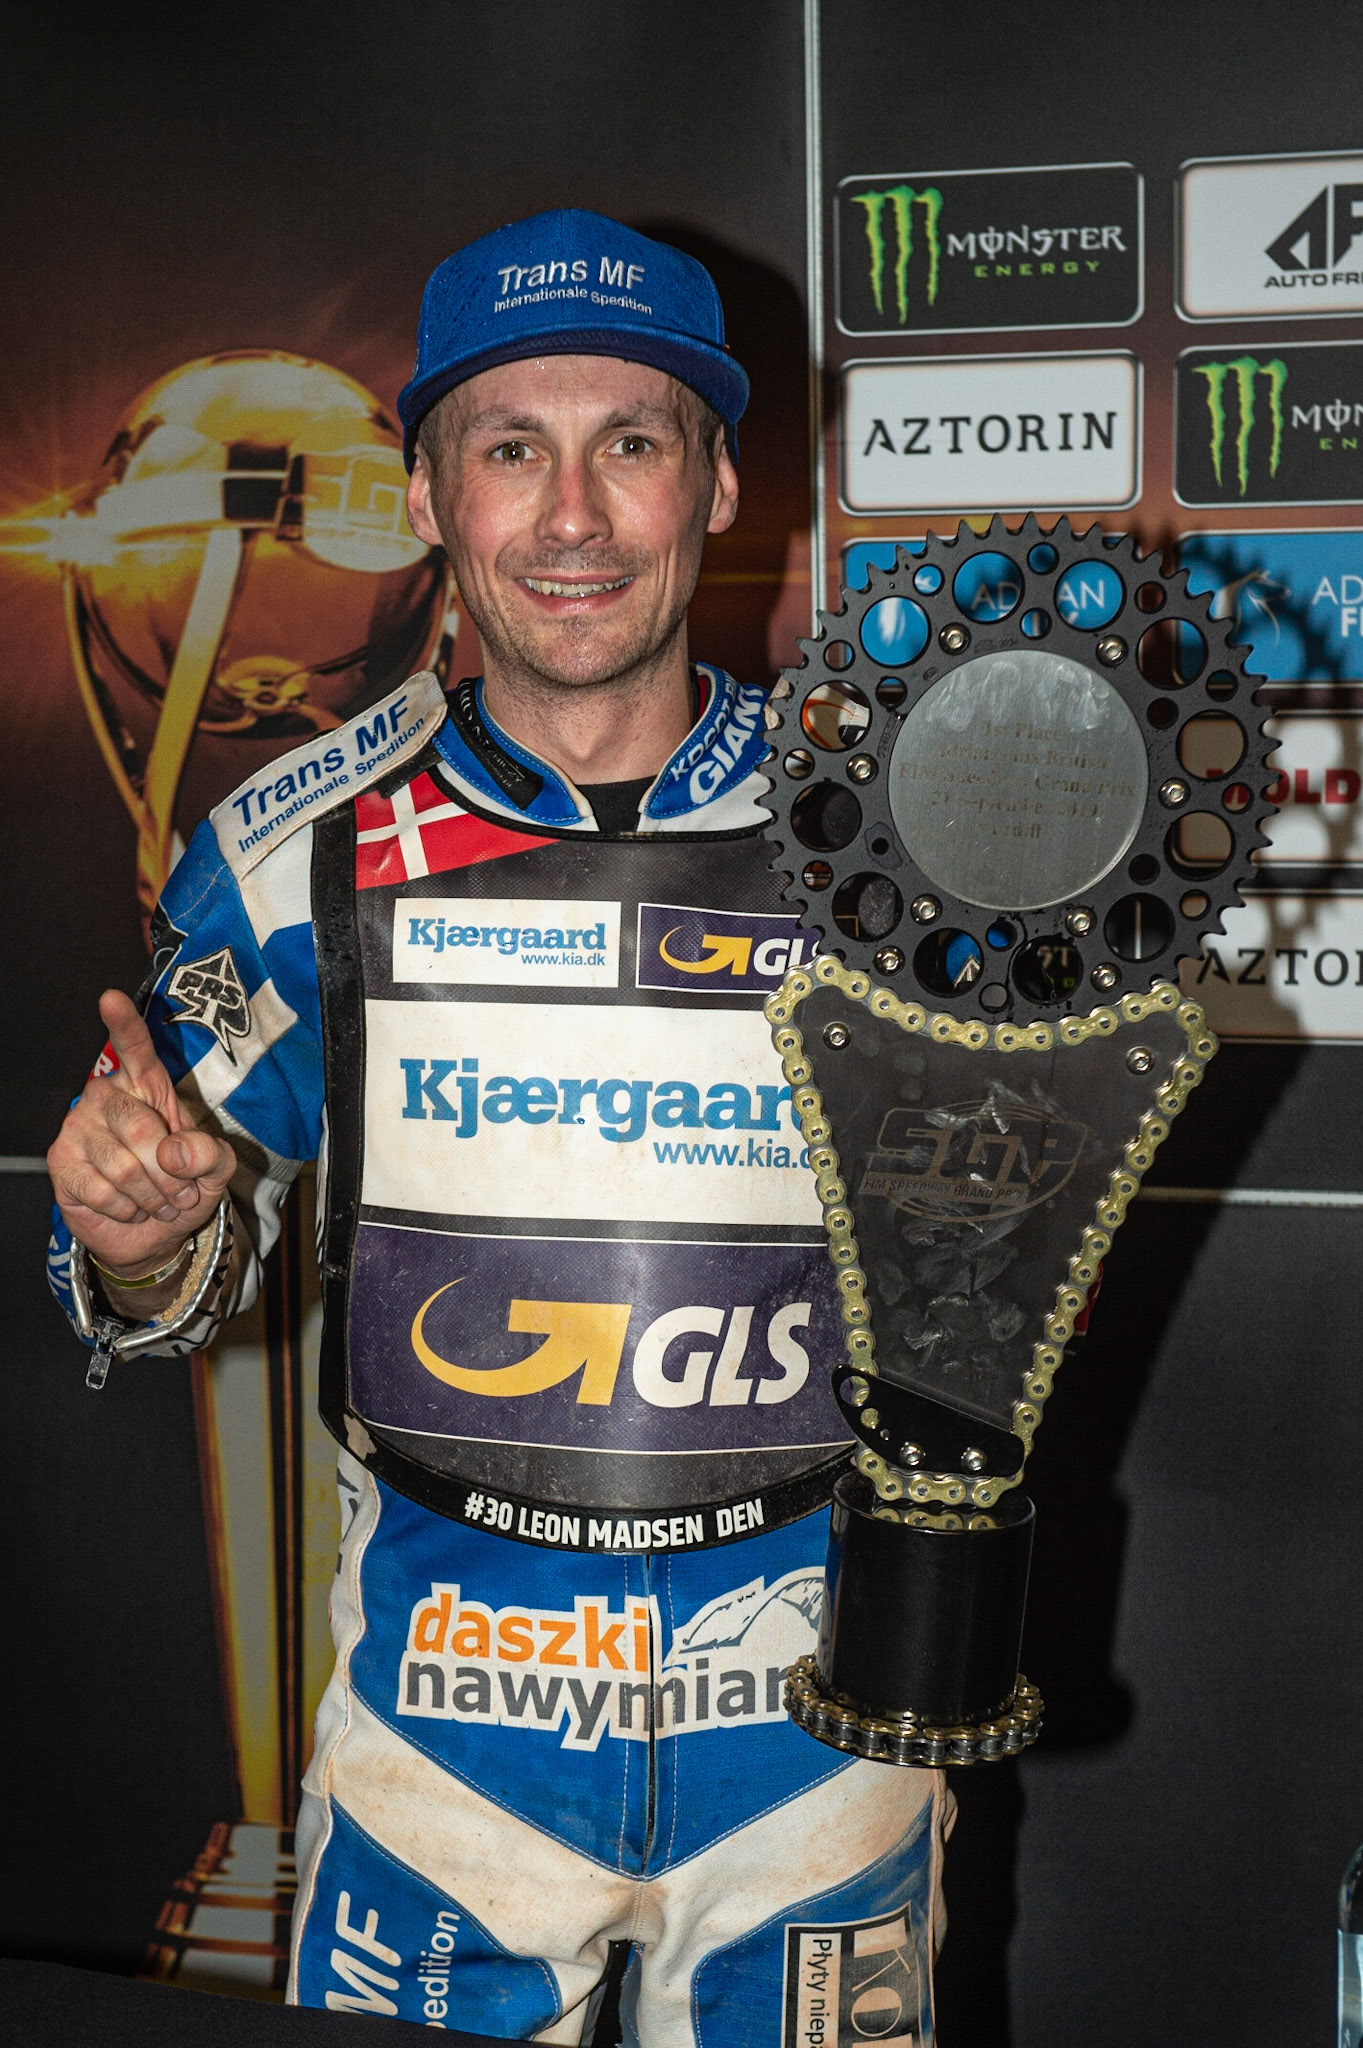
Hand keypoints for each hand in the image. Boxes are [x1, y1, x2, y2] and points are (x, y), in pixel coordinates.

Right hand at [48, 989, 236, 1280]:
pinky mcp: (61, 1162)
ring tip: (160, 1202)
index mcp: (146, 1084)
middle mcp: (107, 1097)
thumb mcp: (216, 1170)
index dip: (124, 1024)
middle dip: (171, 1174)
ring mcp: (79, 1127)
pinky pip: (103, 1190)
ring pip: (125, 1167)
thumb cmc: (183, 1186)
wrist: (153, 1233)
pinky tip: (129, 1208)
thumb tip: (173, 1153)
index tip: (111, 998)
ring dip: (153, 1197)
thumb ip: (211, 1154)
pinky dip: (128, 1209)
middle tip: (181, 1192)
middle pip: (140, 1128)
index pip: (134, 1048)